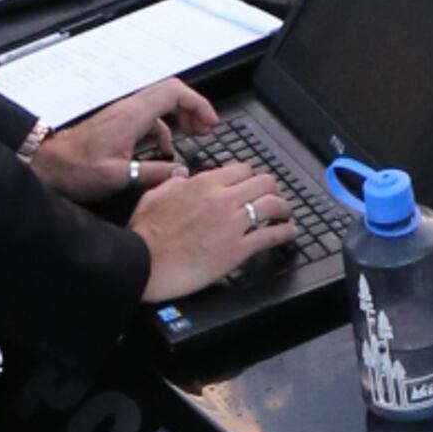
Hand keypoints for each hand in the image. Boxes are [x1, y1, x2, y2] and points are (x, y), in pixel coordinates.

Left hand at [25, 77, 214, 202]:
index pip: (174, 92)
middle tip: (206, 128)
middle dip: (193, 107)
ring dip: (180, 116)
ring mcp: (123, 114)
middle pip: (171, 93)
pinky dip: (164, 128)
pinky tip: (164, 151)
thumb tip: (181, 173)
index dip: (198, 103)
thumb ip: (154, 174)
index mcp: (133, 115)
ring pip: (161, 103)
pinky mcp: (118, 123)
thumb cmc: (77, 169)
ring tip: (193, 136)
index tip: (209, 122)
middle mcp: (129, 109)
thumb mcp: (119, 177)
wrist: (48, 165)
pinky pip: (149, 117)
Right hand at [135, 159, 296, 301]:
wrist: (143, 263)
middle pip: (264, 182)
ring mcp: (233, 224)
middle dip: (271, 188)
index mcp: (204, 183)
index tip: (251, 184)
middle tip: (272, 196)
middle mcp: (223, 199)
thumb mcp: (155, 195)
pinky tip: (289, 232)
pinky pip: (270, 236)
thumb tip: (184, 175)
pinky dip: (284, 233)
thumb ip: (174, 182)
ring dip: (283, 208)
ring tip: (285, 213)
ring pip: (272, 205)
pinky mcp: (237, 249)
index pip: (242, 169)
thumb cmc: (145, 233)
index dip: (250, 176)